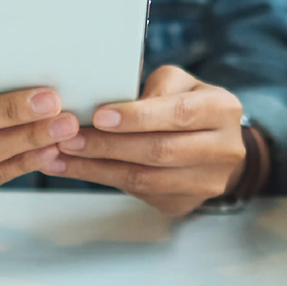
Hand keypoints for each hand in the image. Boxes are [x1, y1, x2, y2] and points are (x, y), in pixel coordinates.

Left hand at [48, 66, 250, 215]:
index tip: (99, 116)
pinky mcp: (186, 203)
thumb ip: (152, 87)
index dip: (138, 117)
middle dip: (109, 145)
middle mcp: (224, 149)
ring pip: (147, 179)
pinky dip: (105, 180)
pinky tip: (79, 169)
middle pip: (160, 151)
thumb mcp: (178, 82)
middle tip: (69, 138)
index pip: (179, 114)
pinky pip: (141, 194)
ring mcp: (207, 182)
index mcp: (223, 110)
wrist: (215, 142)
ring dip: (98, 168)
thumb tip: (107, 100)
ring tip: (62, 157)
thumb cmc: (189, 103)